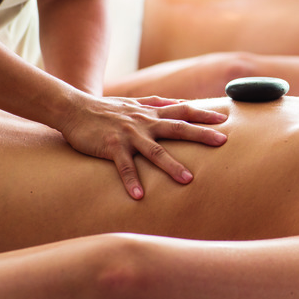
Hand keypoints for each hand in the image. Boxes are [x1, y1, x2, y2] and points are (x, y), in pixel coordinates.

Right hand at [57, 95, 227, 199]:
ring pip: (154, 151)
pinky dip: (131, 181)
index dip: (204, 114)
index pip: (183, 110)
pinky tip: (139, 197)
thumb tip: (178, 101)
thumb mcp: (134, 102)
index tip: (224, 119)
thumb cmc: (106, 109)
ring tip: (188, 180)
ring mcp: (128, 135)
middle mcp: (144, 122)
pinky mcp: (111, 147)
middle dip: (201, 135)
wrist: (74, 109)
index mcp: (151, 113)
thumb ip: (157, 103)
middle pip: (178, 128)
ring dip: (172, 165)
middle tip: (223, 142)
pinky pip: (124, 167)